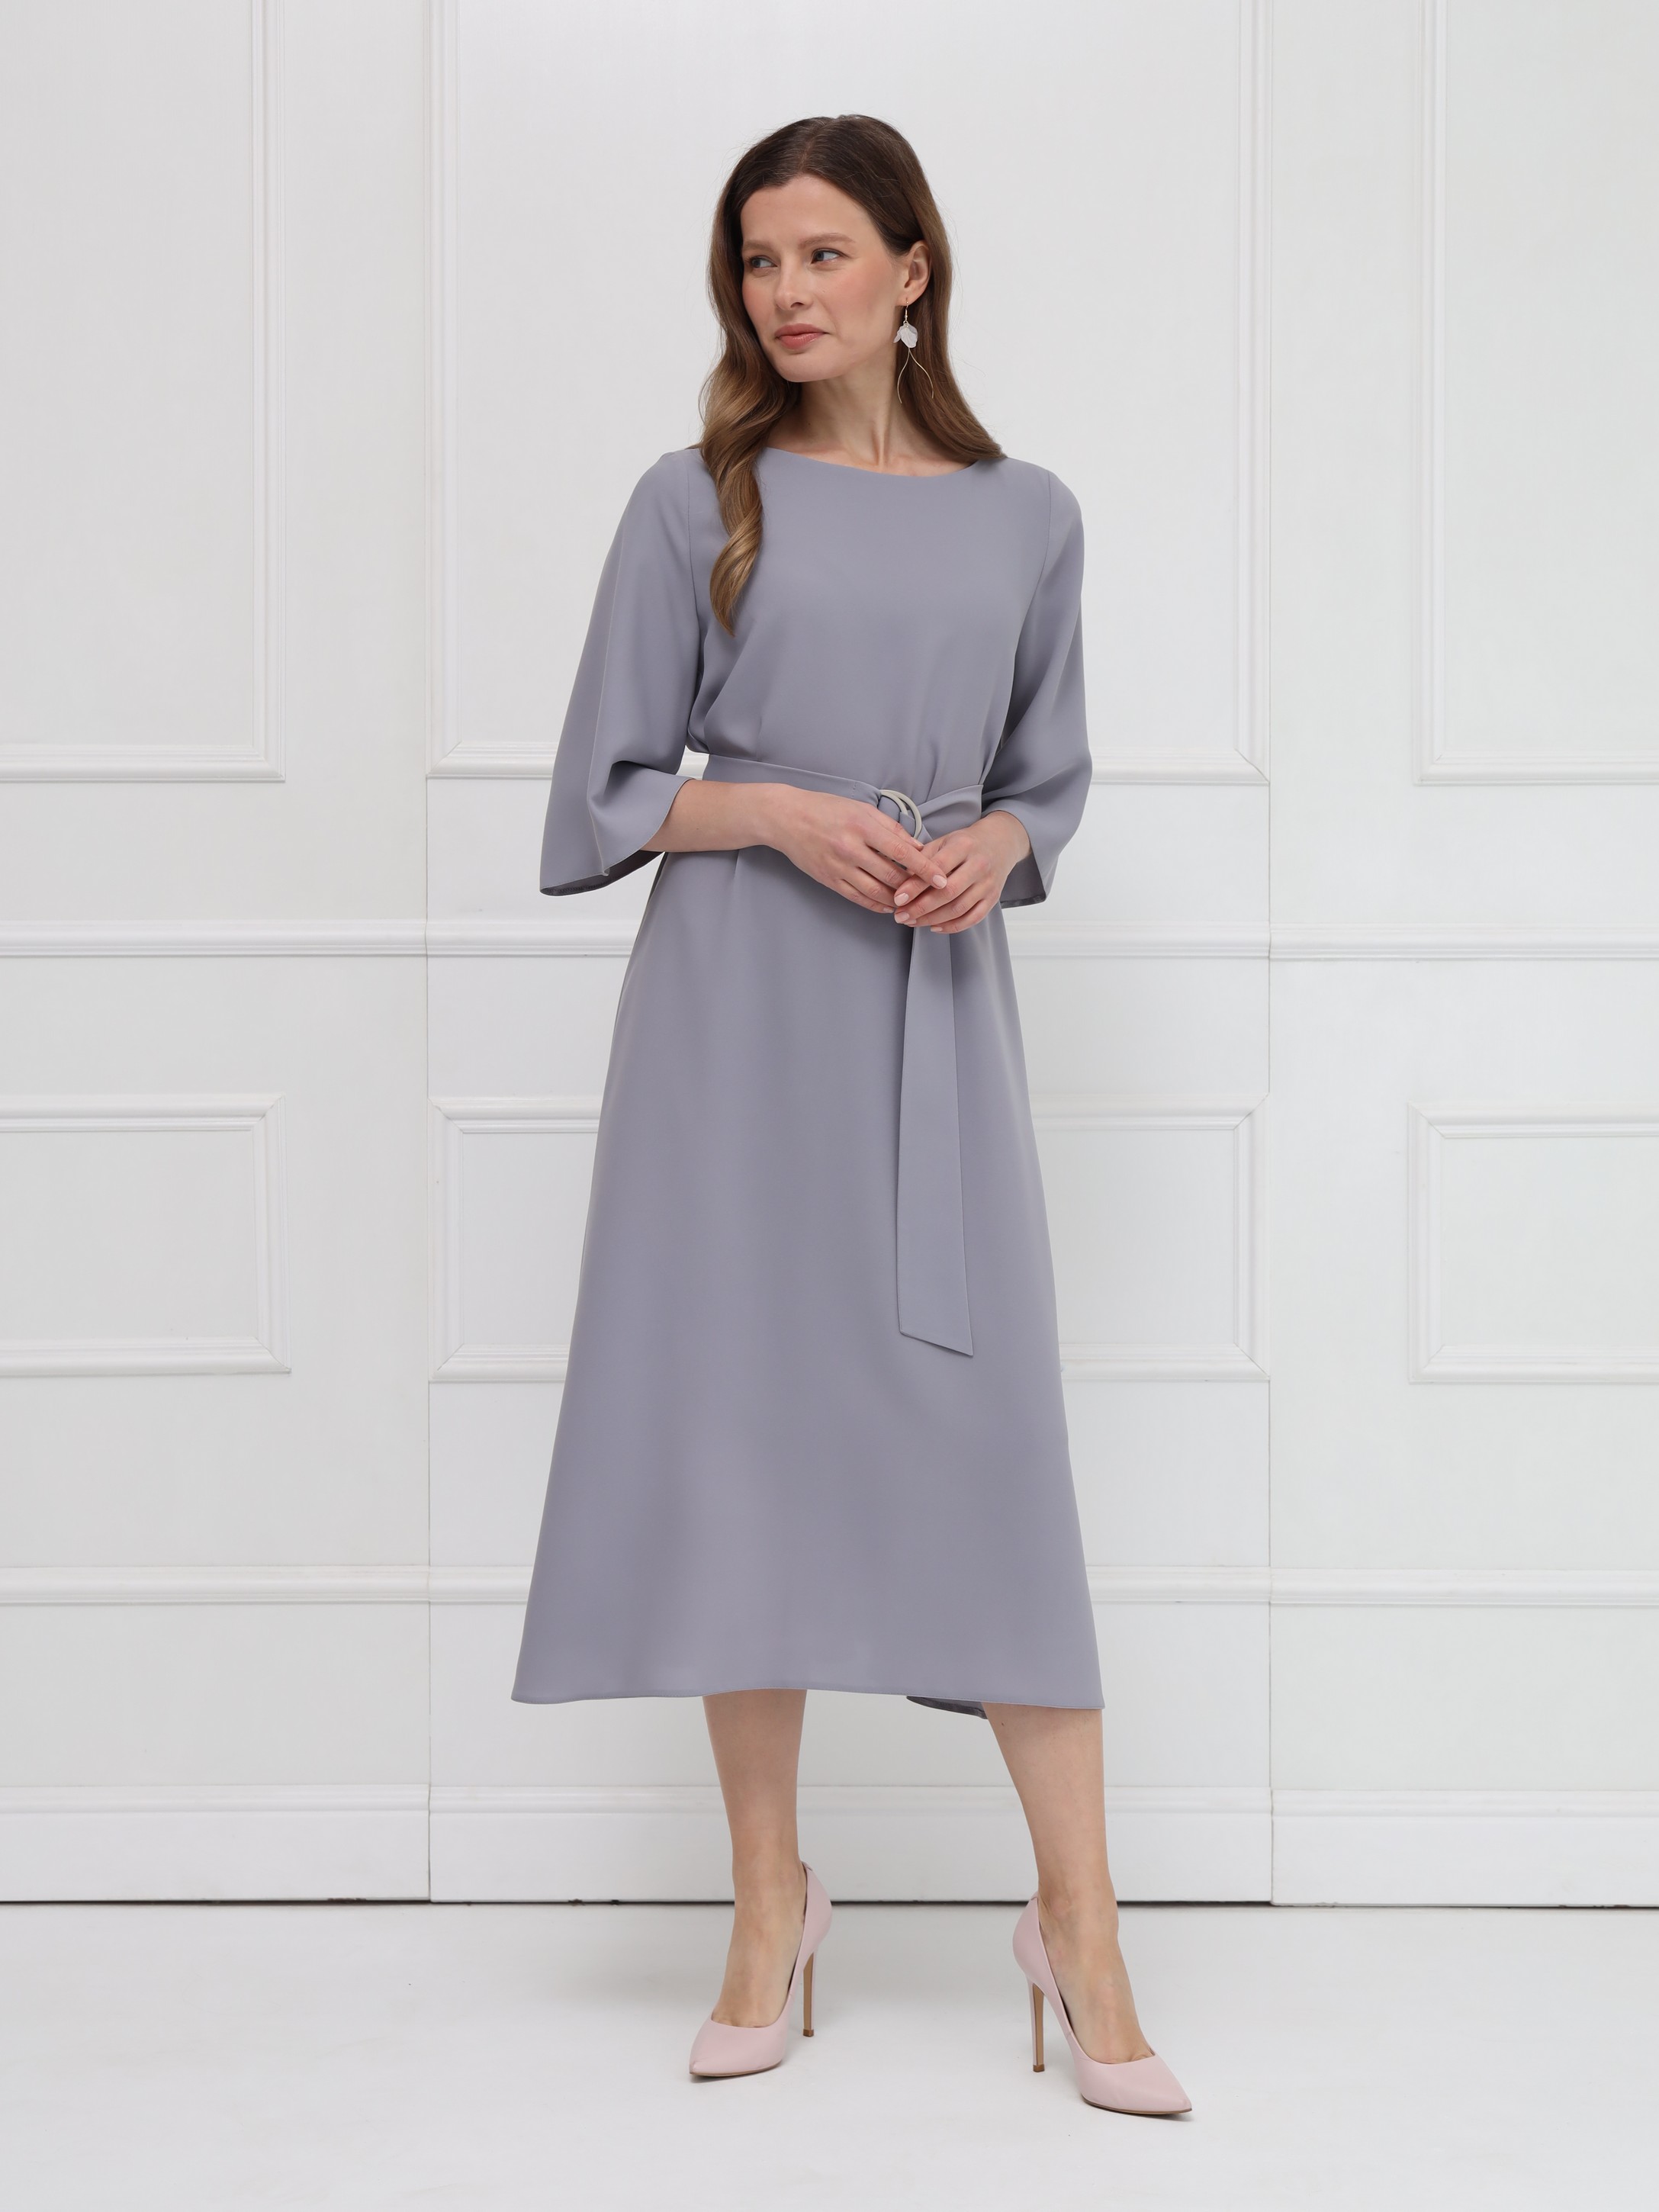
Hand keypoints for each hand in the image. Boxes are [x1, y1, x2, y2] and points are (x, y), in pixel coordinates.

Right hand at [765, 788, 945, 915]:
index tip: (942, 879)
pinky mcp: (829, 880)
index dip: (925, 868)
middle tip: (931, 892)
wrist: (787, 819)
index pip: (902, 852)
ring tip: (912, 901)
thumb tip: (919, 848)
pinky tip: (889, 905)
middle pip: (892, 876)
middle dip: (915, 887)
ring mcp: (839, 867)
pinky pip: (859, 899)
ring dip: (898, 900)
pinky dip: (877, 905)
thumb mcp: (862, 809)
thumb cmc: (827, 809)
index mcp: (862, 826)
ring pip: (877, 892)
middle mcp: (851, 849)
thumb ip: (892, 829)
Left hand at [890, 809, 1030, 933]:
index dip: (916, 886)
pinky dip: (952, 926)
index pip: (937, 868)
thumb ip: (923, 858)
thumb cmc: (965, 843)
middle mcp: (979, 864)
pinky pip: (972, 918)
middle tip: (901, 916)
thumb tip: (901, 881)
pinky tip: (934, 927)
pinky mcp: (993, 898)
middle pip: (948, 892)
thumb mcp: (944, 841)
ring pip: (959, 908)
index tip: (898, 898)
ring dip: (932, 919)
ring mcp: (988, 883)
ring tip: (912, 922)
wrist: (1000, 842)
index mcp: (963, 845)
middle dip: (921, 908)